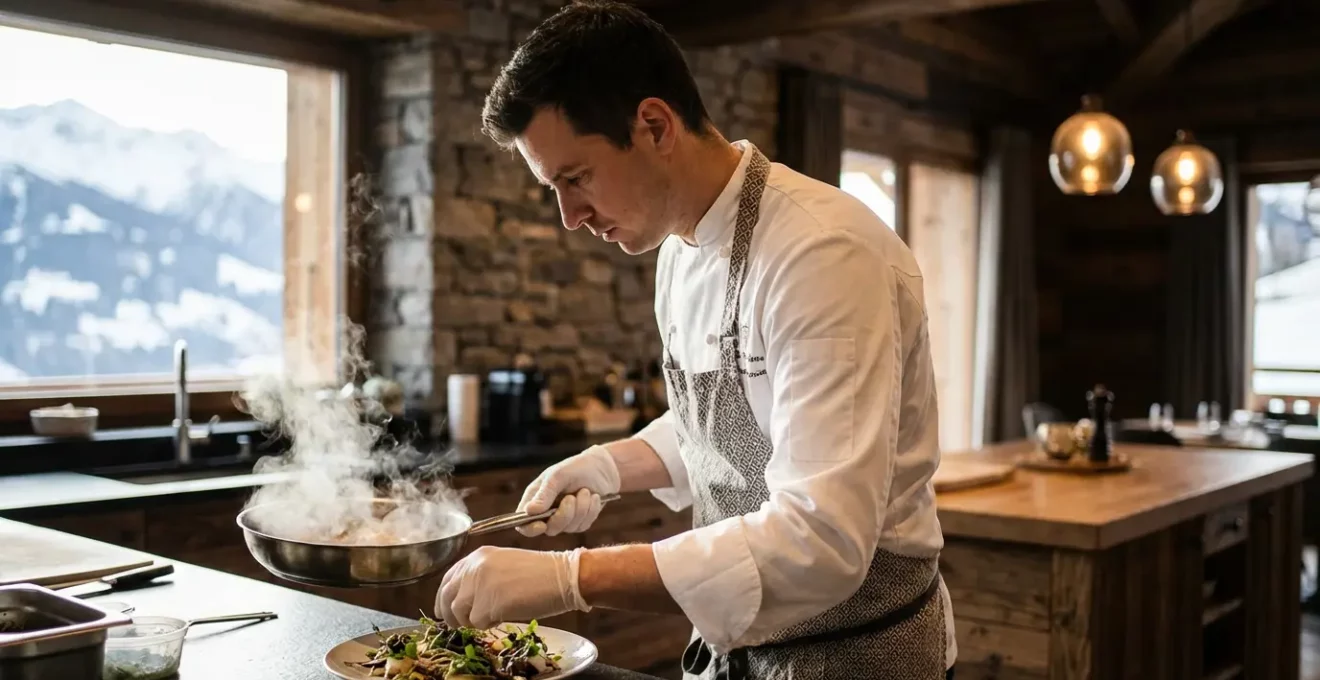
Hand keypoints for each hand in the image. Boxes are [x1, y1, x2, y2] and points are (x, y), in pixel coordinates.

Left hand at [435, 546, 589, 628]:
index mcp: (478, 556)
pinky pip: (478, 623)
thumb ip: (481, 576)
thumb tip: (462, 599)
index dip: (443, 597)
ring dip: (472, 621)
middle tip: (459, 625)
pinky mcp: (489, 603)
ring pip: (459, 613)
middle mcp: (474, 567)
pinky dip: (489, 624)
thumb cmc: (540, 573)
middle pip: (447, 597)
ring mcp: (480, 585)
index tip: (443, 610)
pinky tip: (504, 615)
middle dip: (450, 615)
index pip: (448, 578)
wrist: (562, 577)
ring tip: (492, 616)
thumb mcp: (504, 564)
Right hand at [518, 445, 619, 536]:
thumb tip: (529, 511)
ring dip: (581, 509)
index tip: (542, 525)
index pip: (523, 523)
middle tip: (572, 497)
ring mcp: (564, 519)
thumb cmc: (575, 468)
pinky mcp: (579, 522)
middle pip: (549, 529)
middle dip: (564, 515)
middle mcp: (546, 512)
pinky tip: (593, 497)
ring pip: (569, 528)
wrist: (601, 469)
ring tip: (585, 491)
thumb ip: (544, 494)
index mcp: (534, 499)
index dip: (529, 529)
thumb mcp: (558, 476)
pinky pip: (583, 525)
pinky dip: (590, 510)